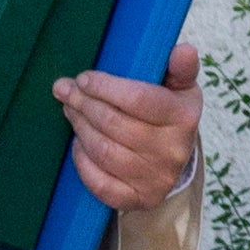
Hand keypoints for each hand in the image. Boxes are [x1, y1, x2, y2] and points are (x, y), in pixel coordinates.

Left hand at [55, 43, 204, 211]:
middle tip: (66, 91)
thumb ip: (180, 67)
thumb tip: (183, 50)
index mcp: (183, 117)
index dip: (104, 88)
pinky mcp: (140, 198)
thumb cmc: (171, 113)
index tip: (83, 79)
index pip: (137, 99)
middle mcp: (172, 150)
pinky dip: (83, 163)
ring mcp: (156, 178)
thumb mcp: (180, 87)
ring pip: (104, 151)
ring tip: (70, 111)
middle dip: (84, 104)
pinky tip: (78, 145)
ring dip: (80, 128)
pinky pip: (102, 184)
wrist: (177, 158)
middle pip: (114, 124)